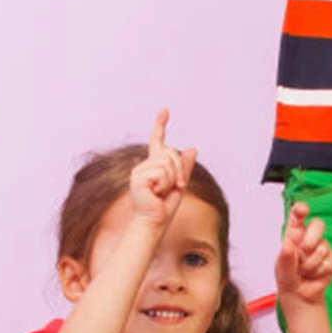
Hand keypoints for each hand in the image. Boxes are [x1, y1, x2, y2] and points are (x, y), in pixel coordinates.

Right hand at [130, 110, 196, 229]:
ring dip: (173, 179)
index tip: (165, 110)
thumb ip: (185, 167)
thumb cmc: (164, 206)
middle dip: (180, 171)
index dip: (160, 125)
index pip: (158, 141)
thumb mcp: (180, 184)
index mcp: (154, 165)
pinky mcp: (138, 177)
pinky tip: (156, 193)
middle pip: (171, 153)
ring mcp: (139, 170)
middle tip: (175, 187)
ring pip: (167, 163)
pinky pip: (162, 172)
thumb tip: (193, 148)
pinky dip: (165, 184)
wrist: (154, 221)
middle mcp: (144, 165)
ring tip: (163, 192)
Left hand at [274, 203, 331, 304]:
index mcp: (294, 233)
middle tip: (303, 252)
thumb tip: (289, 244)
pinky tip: (313, 275)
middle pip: (318, 225)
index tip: (302, 210)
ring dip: (310, 263)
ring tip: (303, 271)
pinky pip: (329, 262)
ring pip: (322, 248)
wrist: (300, 294)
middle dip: (311, 239)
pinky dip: (318, 271)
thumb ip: (285, 257)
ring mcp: (323, 247)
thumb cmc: (288, 276)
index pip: (297, 216)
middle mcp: (309, 237)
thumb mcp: (281, 268)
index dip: (301, 210)